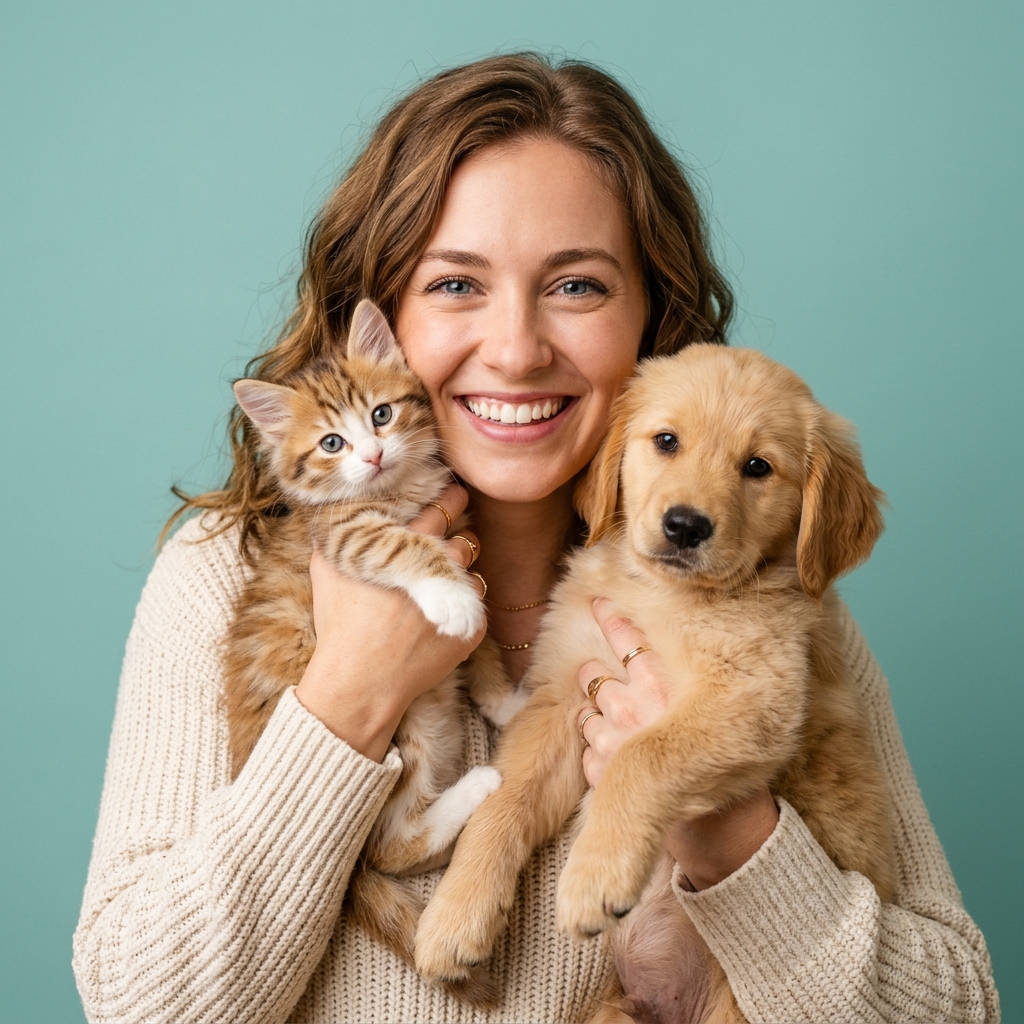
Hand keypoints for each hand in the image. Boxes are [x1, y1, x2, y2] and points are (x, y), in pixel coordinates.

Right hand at [295, 483, 484, 761]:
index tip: (450, 495)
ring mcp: (459, 599)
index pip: (442, 509)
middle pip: (466, 537)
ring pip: (472, 571)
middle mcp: (440, 567)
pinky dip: (459, 607)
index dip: (448, 500)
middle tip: (459, 520)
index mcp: (406, 546)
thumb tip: (343, 513)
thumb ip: (338, 534)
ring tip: (442, 577)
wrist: (360, 683)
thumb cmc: (341, 626)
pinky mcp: (472, 629)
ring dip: (460, 570)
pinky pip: (474, 606)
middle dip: (466, 530)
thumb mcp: (327, 571)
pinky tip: (438, 614)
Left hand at [576, 598, 777, 889]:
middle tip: (590, 670)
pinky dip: (597, 752)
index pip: (631, 640)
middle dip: (592, 675)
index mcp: (674, 685)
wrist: (727, 829)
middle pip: (597, 678)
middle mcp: (643, 707)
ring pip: (588, 714)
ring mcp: (620, 742)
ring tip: (605, 718)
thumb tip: (665, 648)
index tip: (598, 602)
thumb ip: (688, 681)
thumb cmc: (726, 764)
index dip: (611, 618)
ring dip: (593, 715)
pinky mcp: (606, 776)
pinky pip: (588, 752)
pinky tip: (615, 756)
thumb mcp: (713, 711)